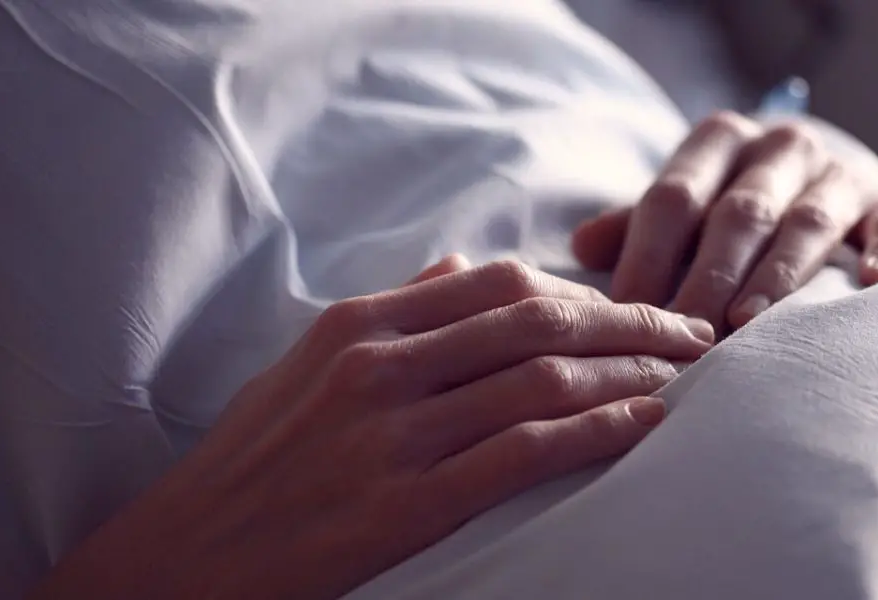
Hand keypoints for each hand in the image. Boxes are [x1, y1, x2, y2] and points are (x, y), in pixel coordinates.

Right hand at [29, 260, 713, 599]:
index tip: (633, 310)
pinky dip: (598, 433)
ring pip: (543, 380)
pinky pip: (525, 453)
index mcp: (359, 324)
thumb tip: (459, 264)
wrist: (184, 558)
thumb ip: (392, 311)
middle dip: (633, 322)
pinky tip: (644, 427)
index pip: (500, 281)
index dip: (584, 292)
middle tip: (694, 335)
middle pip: (539, 319)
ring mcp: (391, 435)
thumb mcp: (306, 364)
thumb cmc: (252, 462)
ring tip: (685, 380)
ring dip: (631, 374)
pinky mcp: (402, 506)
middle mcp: (378, 365)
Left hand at [573, 111, 877, 332]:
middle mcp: (781, 147)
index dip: (647, 256)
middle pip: (740, 214)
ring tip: (748, 326)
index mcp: (720, 139)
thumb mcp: (684, 202)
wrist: (821, 170)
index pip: (674, 196)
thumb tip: (581, 248)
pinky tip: (870, 283)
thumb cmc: (731, 202)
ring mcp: (840, 172)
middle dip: (709, 279)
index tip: (625, 314)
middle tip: (684, 338)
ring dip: (776, 277)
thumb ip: (636, 226)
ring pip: (807, 223)